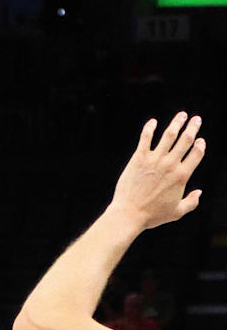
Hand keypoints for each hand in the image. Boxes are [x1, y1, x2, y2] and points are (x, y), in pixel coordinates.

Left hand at [108, 112, 205, 230]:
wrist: (129, 213)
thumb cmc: (152, 215)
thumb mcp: (177, 212)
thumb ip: (191, 202)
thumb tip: (199, 193)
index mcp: (182, 176)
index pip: (197, 154)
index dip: (200, 145)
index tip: (200, 140)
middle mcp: (170, 165)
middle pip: (186, 140)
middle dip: (193, 127)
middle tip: (196, 118)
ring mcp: (154, 160)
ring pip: (169, 135)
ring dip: (177, 123)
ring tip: (182, 115)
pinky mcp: (138, 158)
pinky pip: (145, 138)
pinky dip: (150, 128)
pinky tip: (153, 121)